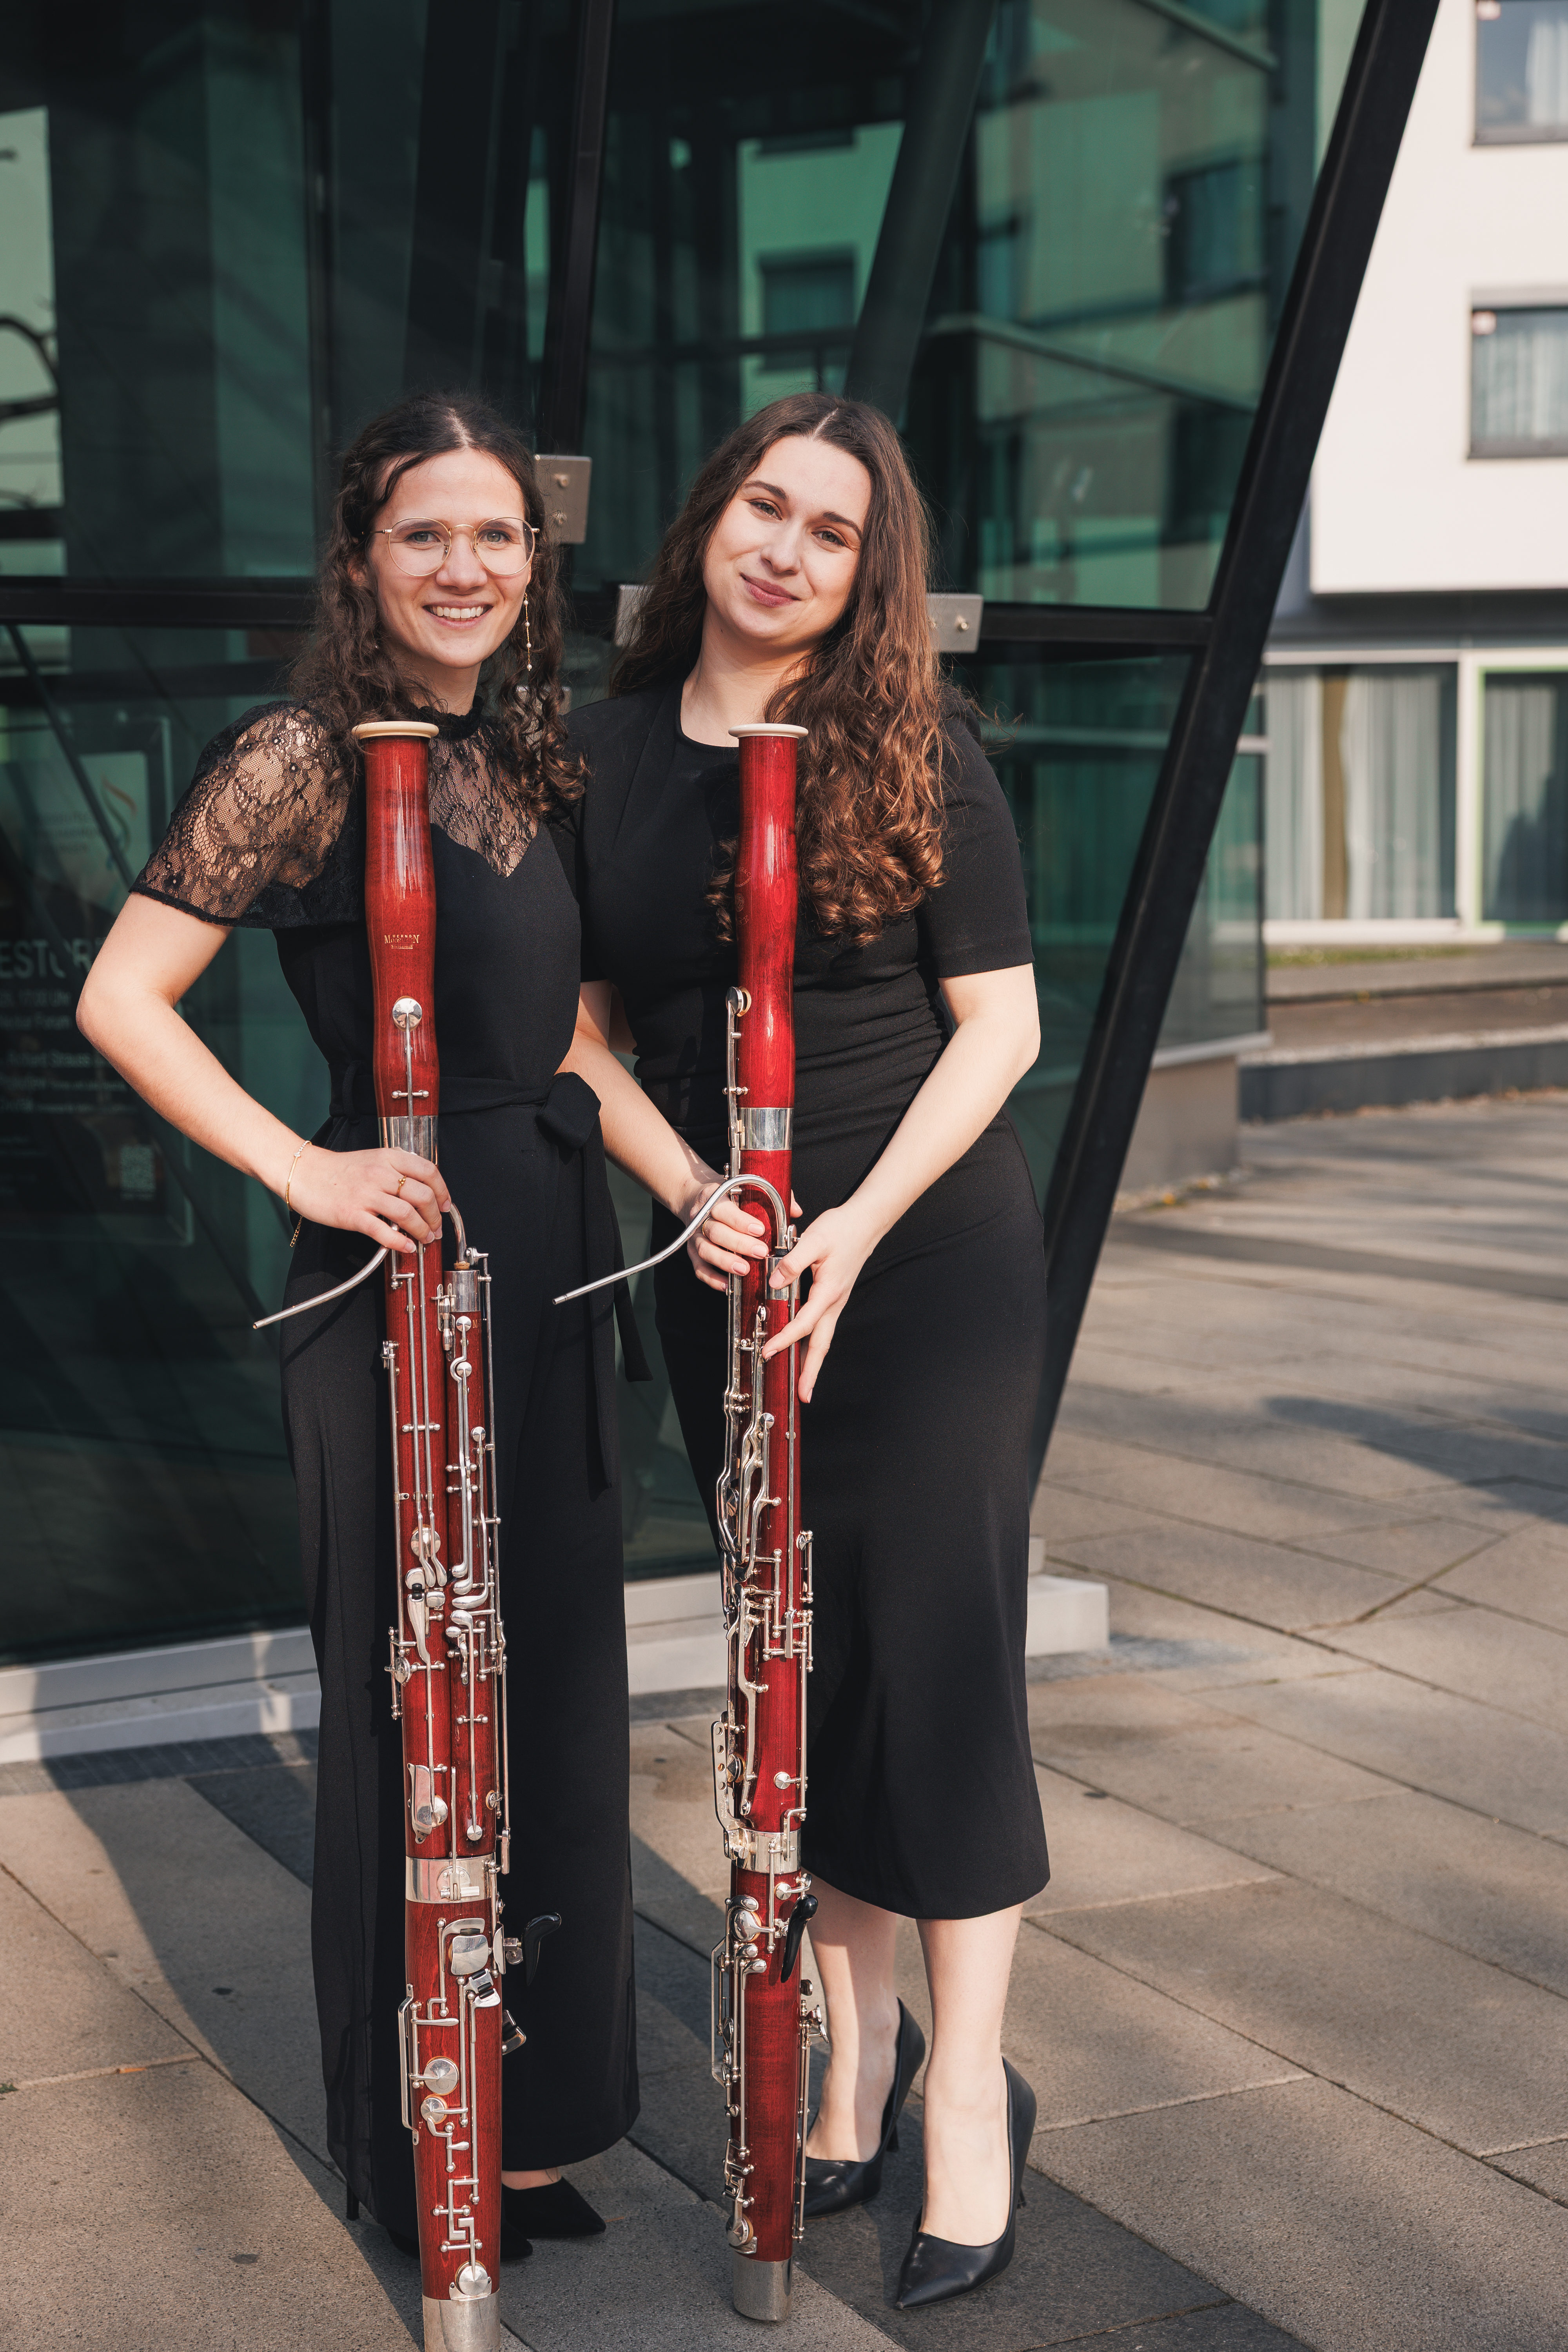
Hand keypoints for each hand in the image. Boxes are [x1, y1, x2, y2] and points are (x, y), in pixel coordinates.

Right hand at [286, 1143, 450, 1253]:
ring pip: (408, 1214)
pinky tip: (406, 1247)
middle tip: (435, 1228)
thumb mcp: (373, 1158)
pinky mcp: (352, 1214)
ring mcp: (366, 1194)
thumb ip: (396, 1169)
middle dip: (435, 1217)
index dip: (442, 1191)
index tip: (445, 1206)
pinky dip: (400, 1242)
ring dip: (422, 1231)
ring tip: (425, 1239)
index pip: (429, 1172)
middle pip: (423, 1196)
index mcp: (389, 1158)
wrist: (303, 1173)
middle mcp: (381, 1174)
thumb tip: (422, 1187)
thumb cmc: (338, 1169)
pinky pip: (383, 1231)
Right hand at [682, 1175, 804, 1293]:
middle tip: (760, 1252)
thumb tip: (795, 1210)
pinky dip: (712, 1279)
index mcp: (714, 1198)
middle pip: (716, 1232)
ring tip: (744, 1270)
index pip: (724, 1210)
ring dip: (725, 1262)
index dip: (740, 1221)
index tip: (760, 1230)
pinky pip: (699, 1268)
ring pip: (706, 1251)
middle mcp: (701, 1217)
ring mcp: (694, 1236)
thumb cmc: (726, 1194)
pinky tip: (727, 1285)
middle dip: (739, 1244)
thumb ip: (771, 1194)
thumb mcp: (744, 1186)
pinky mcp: (692, 1252)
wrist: (693, 1196)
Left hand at [762, 1201, 881, 1401]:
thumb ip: (792, 1261)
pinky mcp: (833, 1298)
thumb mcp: (814, 1239)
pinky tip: (805, 1351)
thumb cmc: (842, 1229)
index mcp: (829, 1291)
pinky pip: (822, 1327)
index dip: (785, 1338)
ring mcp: (835, 1302)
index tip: (769, 1351)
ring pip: (823, 1338)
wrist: (865, 1222)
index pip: (804, 1322)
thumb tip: (774, 1282)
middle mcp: (834, 1302)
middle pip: (822, 1344)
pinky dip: (813, 1344)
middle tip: (803, 1395)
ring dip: (813, 1362)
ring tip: (804, 1384)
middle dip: (811, 1371)